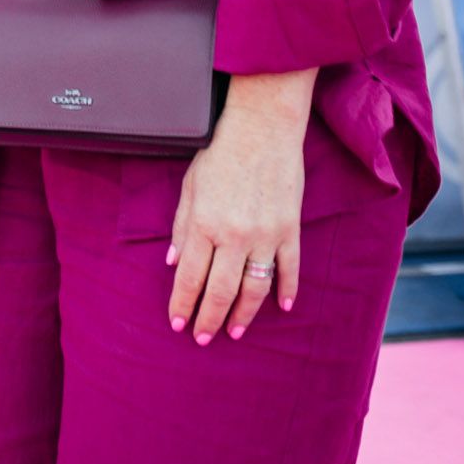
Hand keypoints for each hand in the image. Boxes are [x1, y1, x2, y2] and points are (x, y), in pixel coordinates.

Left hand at [167, 73, 313, 343]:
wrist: (262, 127)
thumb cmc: (220, 152)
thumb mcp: (190, 186)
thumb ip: (182, 227)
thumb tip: (174, 263)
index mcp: (204, 223)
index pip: (190, 277)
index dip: (182, 303)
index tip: (177, 323)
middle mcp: (233, 235)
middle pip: (220, 291)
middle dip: (209, 319)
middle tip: (202, 337)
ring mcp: (265, 234)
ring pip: (254, 288)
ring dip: (243, 314)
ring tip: (234, 331)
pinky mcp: (289, 228)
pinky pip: (289, 268)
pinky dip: (287, 290)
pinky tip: (281, 307)